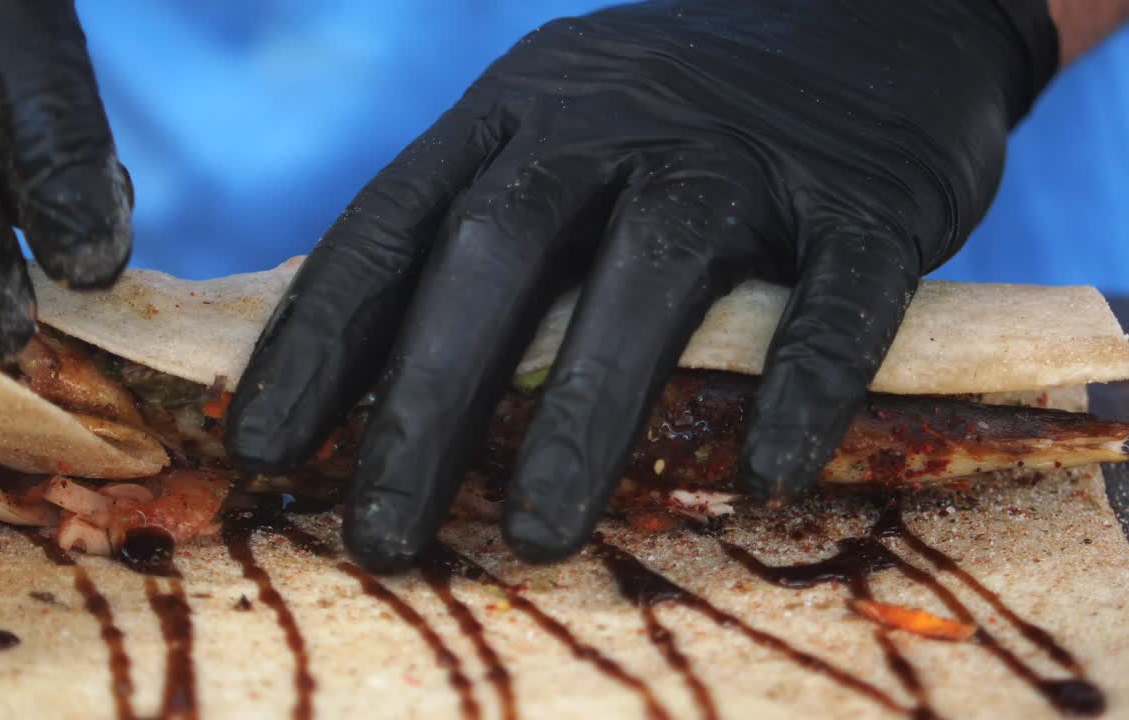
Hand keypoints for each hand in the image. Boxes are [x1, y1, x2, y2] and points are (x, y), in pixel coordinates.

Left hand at [227, 1, 1057, 570]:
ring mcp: (741, 152)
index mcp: (518, 113)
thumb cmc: (682, 117)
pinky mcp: (868, 196)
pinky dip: (802, 387)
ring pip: (650, 273)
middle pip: (497, 252)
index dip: (318, 338)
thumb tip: (371, 374)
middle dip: (427, 400)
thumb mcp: (561, 134)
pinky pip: (835, 297)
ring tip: (534, 534)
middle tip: (381, 533)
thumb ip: (481, 229)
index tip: (260, 448)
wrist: (869, 15)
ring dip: (588, 411)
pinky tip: (768, 476)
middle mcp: (615, 121)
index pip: (391, 224)